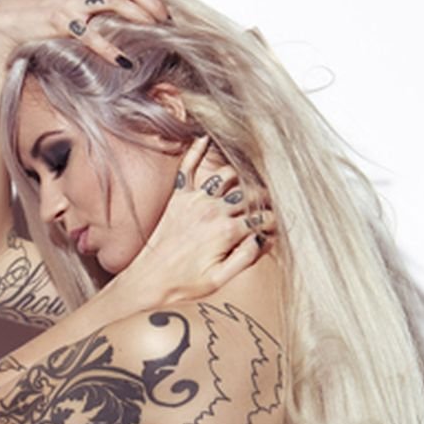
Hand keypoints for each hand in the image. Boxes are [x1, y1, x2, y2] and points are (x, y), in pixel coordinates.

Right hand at [0, 0, 172, 66]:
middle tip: (168, 21)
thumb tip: (130, 9)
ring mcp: (73, 0)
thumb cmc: (43, 14)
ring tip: (155, 31)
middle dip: (155, 2)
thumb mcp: (76, 0)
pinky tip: (123, 61)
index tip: (172, 3)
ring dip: (140, 15)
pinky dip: (109, 48)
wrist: (6, 21)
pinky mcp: (60, 20)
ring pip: (117, 0)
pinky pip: (90, 34)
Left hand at [120, 136, 274, 304]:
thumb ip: (245, 258)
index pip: (262, 220)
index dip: (273, 225)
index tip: (275, 230)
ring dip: (242, 180)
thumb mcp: (220, 280)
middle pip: (249, 196)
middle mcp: (212, 210)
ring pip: (228, 177)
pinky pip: (188, 167)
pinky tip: (205, 137)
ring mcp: (194, 200)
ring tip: (249, 187)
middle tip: (267, 208)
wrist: (148, 282)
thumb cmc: (184, 285)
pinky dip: (197, 150)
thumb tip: (263, 238)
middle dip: (263, 202)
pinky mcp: (178, 197)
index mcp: (226, 232)